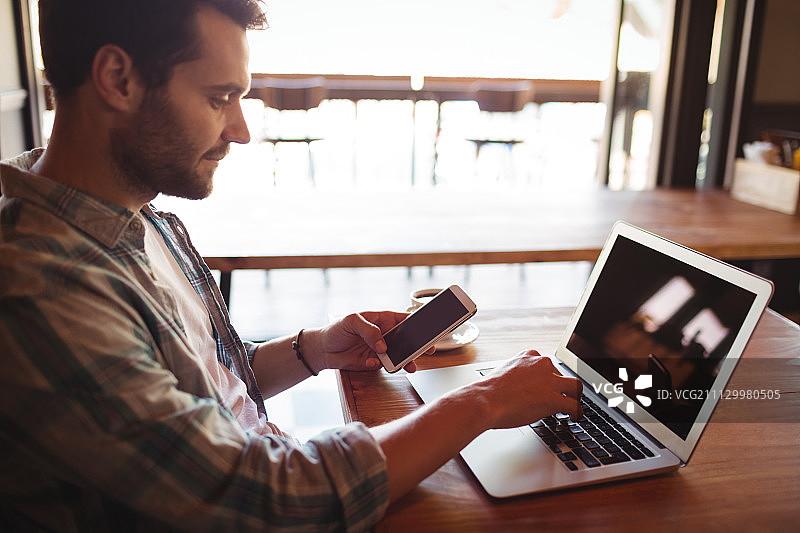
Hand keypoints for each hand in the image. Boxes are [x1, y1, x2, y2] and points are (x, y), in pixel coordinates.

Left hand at [307, 312, 430, 371]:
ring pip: (399, 355)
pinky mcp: (373, 362)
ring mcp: (380, 349)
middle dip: (417, 346)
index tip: (428, 329)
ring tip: (411, 366)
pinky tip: (371, 363)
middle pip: (406, 339)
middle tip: (428, 351)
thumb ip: (369, 330)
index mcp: (382, 319)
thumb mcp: (351, 322)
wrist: (322, 350)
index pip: (404, 319)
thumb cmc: (336, 329)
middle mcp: (384, 334)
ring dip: (405, 361)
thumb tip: (383, 345)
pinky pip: (383, 366)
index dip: (417, 323)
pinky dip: (380, 366)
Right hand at [472, 351, 582, 428]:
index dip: (549, 377)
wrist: (485, 400)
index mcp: (529, 355)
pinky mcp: (553, 399)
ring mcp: (549, 381)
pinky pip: (574, 406)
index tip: (548, 385)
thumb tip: (520, 388)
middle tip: (560, 397)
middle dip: (562, 387)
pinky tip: (575, 418)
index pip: (547, 364)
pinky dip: (577, 413)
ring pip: (575, 387)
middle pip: (562, 375)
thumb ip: (517, 375)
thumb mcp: (504, 372)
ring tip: (573, 406)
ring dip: (575, 397)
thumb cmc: (489, 391)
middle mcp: (542, 364)